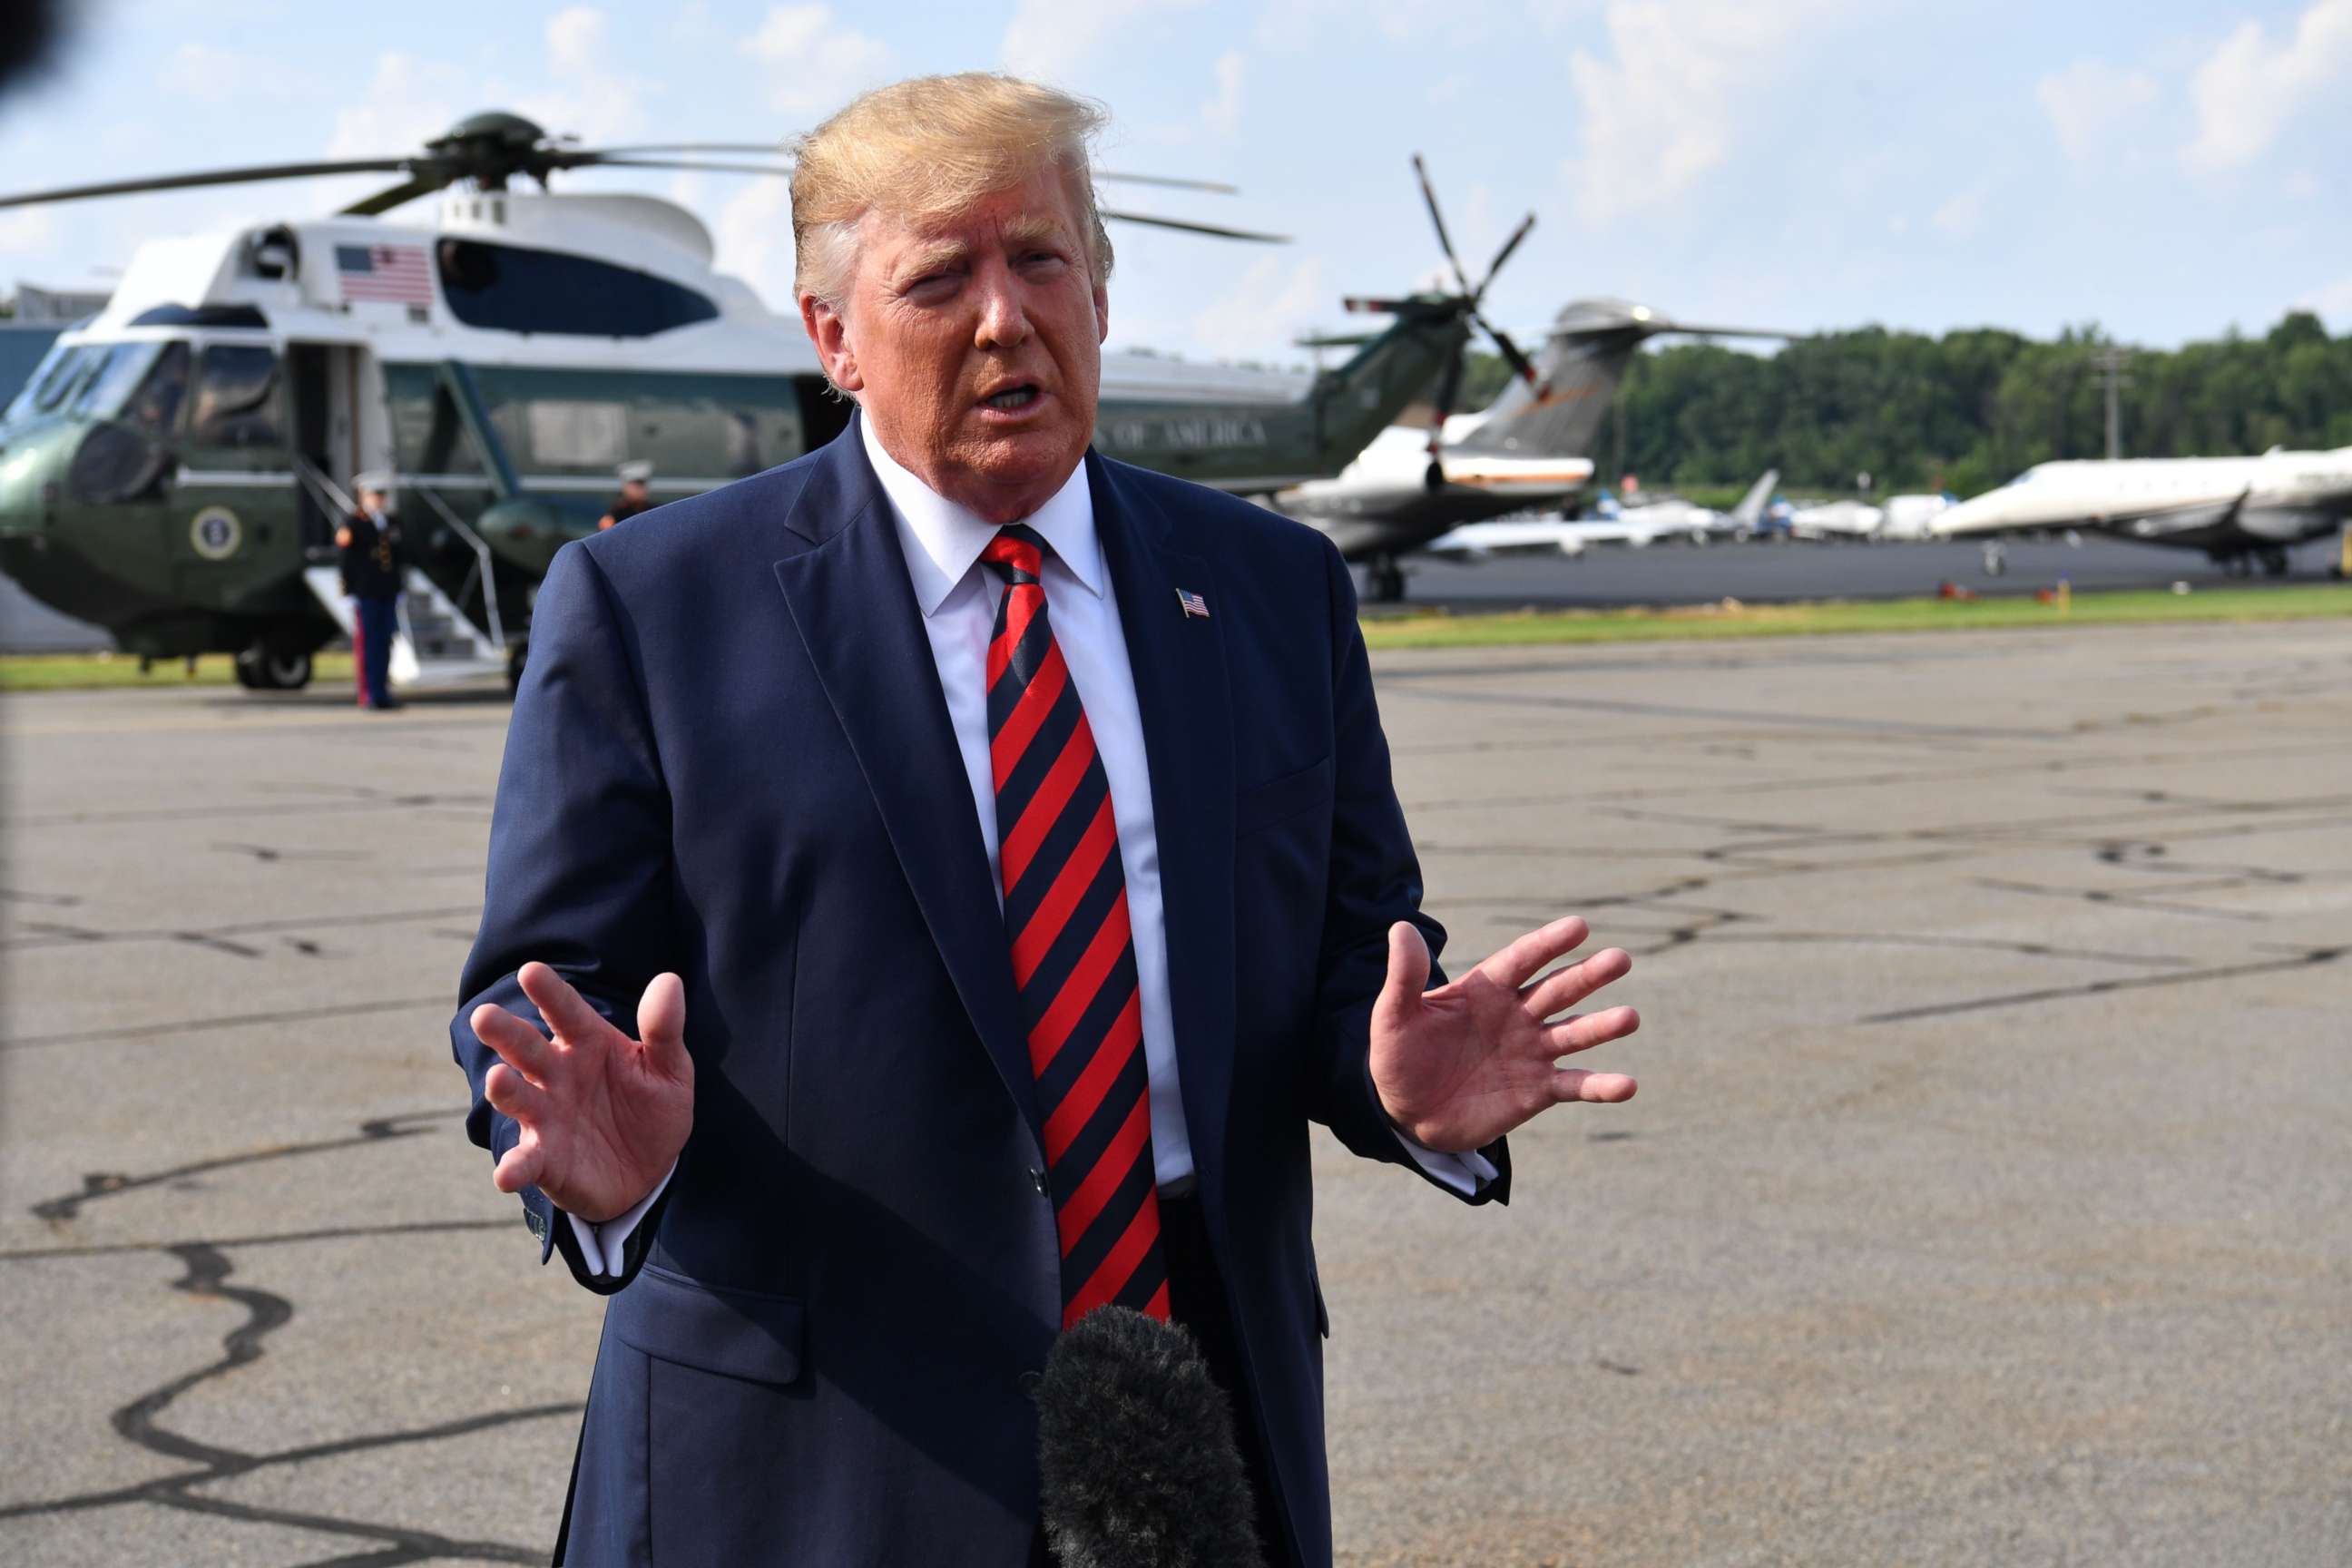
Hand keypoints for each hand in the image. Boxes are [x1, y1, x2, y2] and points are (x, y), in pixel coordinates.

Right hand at [472, 962, 693, 1222]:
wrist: (651, 1170)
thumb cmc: (652, 1108)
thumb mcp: (669, 1069)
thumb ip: (664, 1029)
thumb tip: (669, 981)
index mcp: (586, 1042)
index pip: (565, 1011)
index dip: (549, 992)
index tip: (530, 970)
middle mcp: (556, 1074)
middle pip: (526, 1048)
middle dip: (505, 1032)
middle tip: (484, 1016)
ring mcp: (545, 1116)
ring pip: (517, 1097)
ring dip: (504, 1089)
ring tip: (497, 1079)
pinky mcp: (544, 1159)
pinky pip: (525, 1161)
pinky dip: (514, 1167)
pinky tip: (506, 1175)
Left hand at [1369, 916, 1637, 1153]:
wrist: (1406, 1111)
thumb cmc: (1399, 1055)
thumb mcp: (1394, 1015)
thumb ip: (1405, 976)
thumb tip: (1401, 928)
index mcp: (1486, 989)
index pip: (1522, 960)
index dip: (1548, 944)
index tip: (1579, 927)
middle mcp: (1517, 1014)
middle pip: (1557, 990)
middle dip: (1588, 975)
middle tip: (1621, 959)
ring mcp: (1531, 1052)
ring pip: (1574, 1034)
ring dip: (1602, 1026)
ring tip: (1630, 1018)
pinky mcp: (1538, 1090)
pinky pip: (1575, 1085)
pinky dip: (1601, 1086)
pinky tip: (1628, 1085)